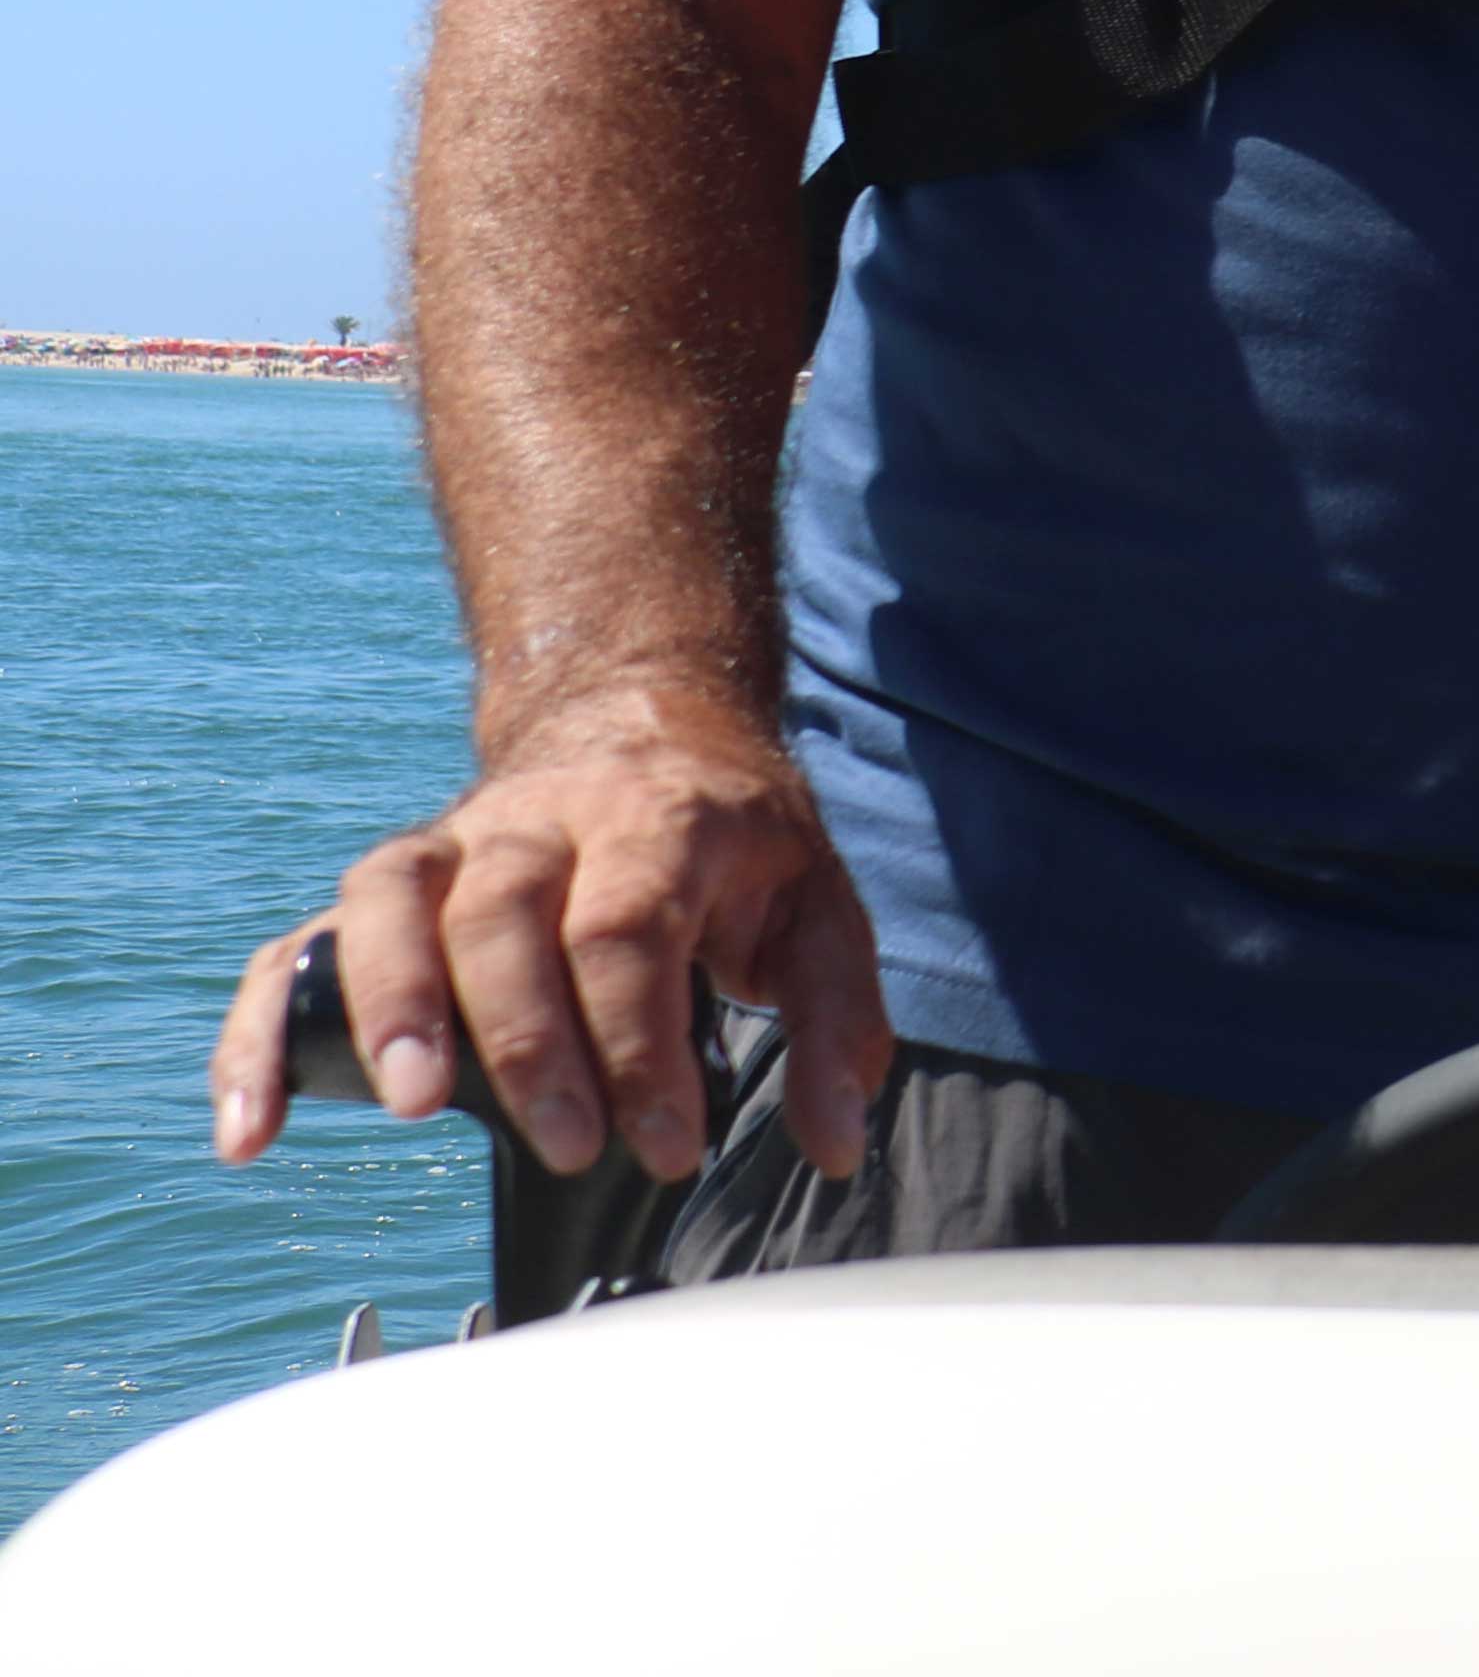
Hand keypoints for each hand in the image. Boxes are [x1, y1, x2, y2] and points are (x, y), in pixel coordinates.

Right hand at [211, 686, 884, 1183]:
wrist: (647, 720)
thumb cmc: (734, 841)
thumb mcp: (818, 907)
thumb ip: (838, 1022)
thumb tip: (836, 1145)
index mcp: (656, 820)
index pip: (628, 930)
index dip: (641, 1045)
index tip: (668, 1145)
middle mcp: (538, 822)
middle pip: (506, 918)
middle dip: (532, 1044)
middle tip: (570, 1148)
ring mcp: (448, 847)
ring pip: (390, 907)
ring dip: (390, 1008)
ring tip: (409, 1109)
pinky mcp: (387, 889)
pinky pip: (294, 951)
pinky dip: (260, 1034)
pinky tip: (252, 1128)